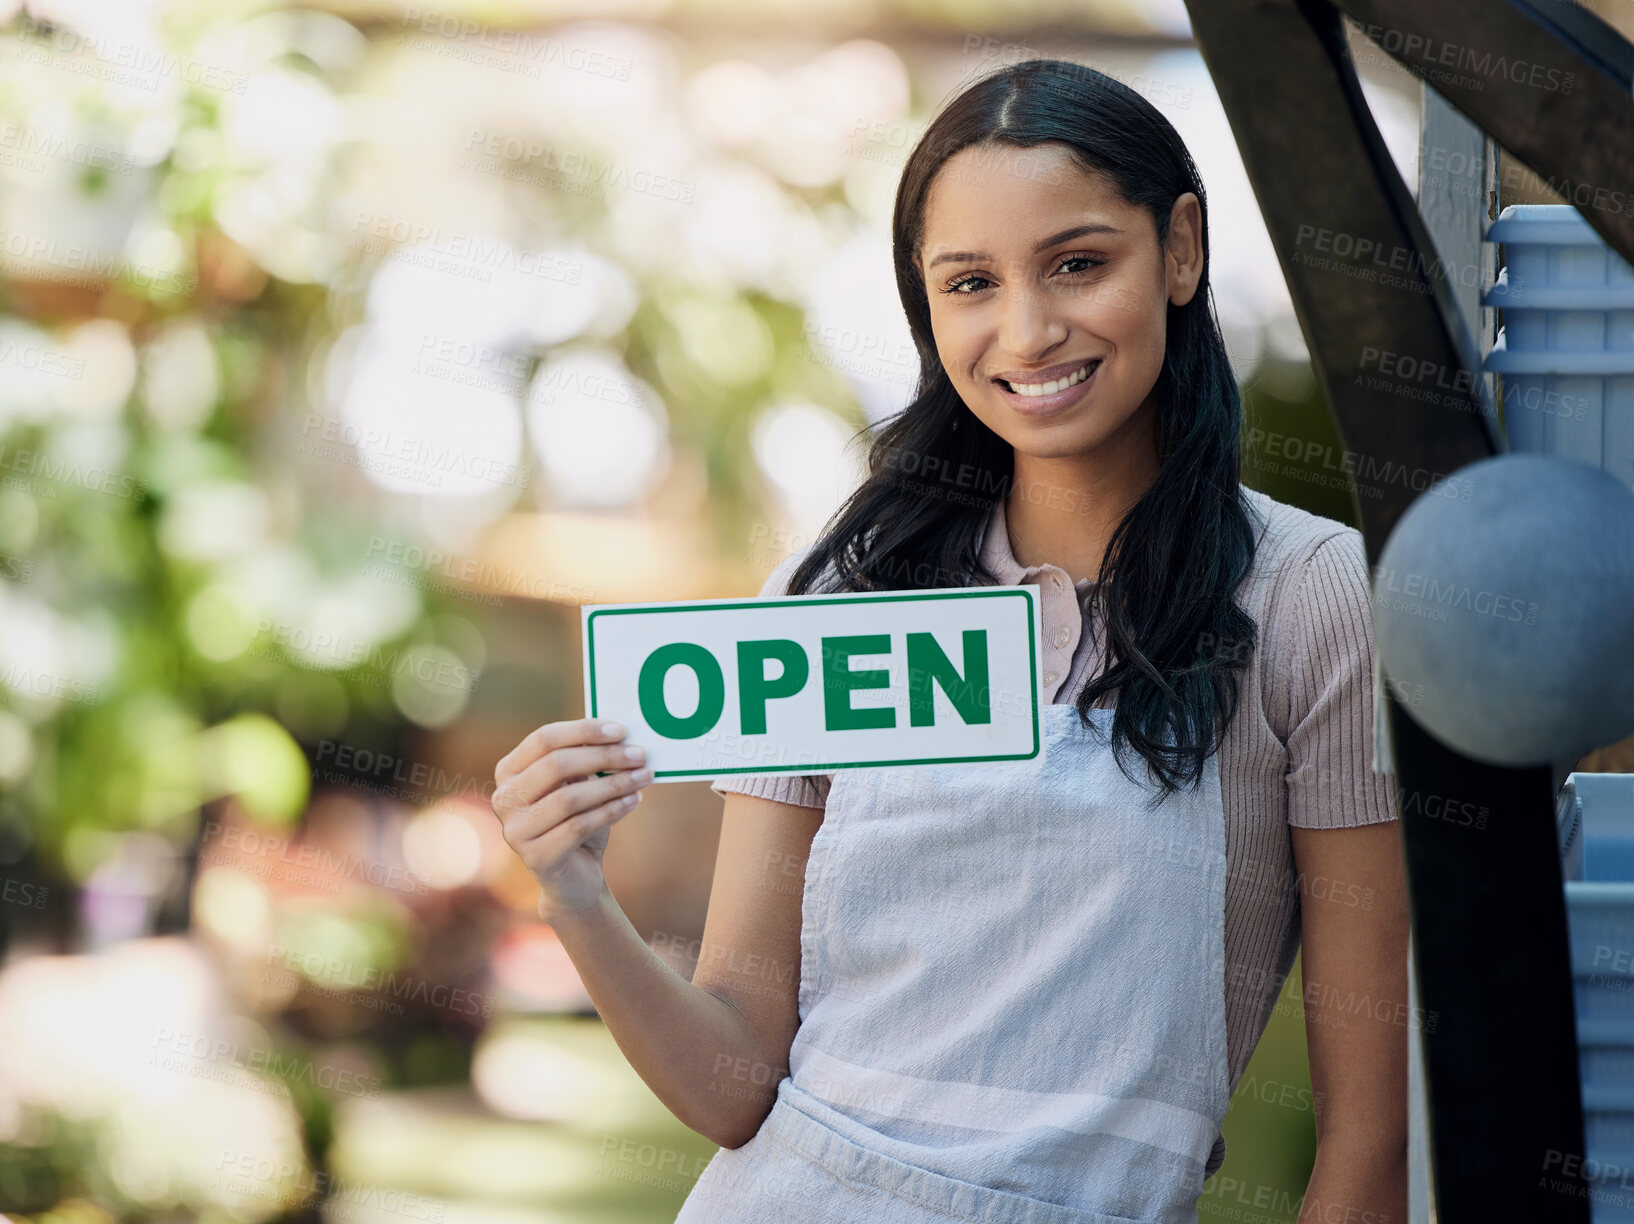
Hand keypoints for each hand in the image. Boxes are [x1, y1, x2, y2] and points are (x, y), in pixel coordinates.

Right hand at [491, 717, 653, 919]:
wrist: (575, 880)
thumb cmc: (578, 822)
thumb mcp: (579, 785)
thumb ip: (587, 759)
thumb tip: (619, 734)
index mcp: (509, 772)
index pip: (544, 739)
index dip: (584, 731)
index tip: (622, 731)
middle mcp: (504, 799)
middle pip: (555, 765)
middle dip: (604, 756)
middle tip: (640, 754)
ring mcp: (516, 830)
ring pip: (569, 798)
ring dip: (613, 784)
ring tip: (643, 777)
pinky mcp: (536, 857)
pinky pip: (578, 827)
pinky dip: (611, 810)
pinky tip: (633, 800)